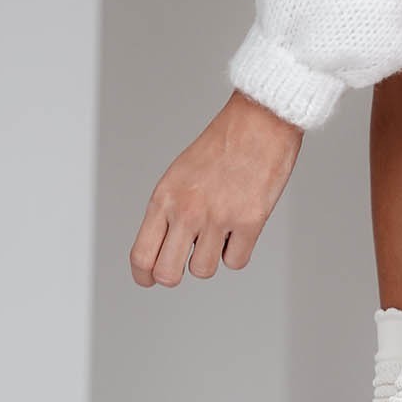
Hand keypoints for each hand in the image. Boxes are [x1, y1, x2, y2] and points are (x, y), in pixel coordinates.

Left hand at [129, 91, 302, 286]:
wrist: (259, 122)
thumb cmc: (222, 145)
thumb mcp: (179, 175)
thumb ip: (169, 210)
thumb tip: (167, 248)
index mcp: (164, 198)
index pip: (142, 254)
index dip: (143, 274)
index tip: (148, 278)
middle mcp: (187, 211)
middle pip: (168, 273)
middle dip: (174, 275)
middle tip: (184, 263)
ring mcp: (218, 218)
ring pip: (203, 270)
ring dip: (211, 258)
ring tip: (219, 231)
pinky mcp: (250, 222)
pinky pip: (236, 262)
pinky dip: (238, 251)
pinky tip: (240, 228)